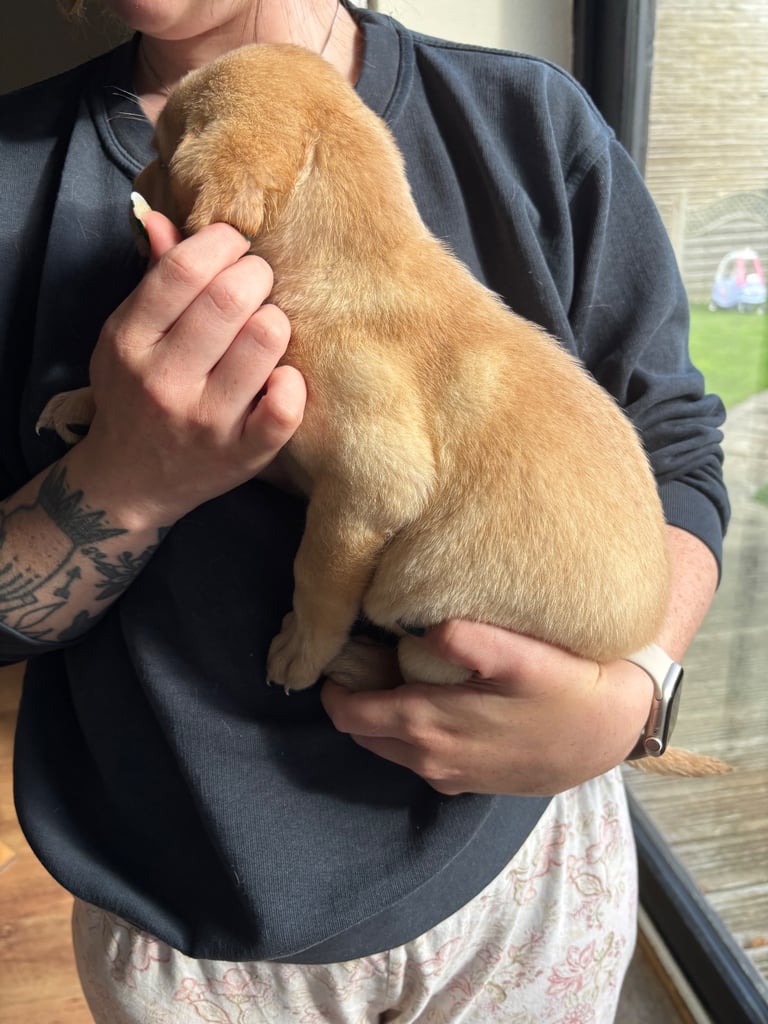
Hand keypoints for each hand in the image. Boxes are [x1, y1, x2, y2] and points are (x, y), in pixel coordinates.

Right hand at [65, 211, 305, 528]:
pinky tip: (281, 376)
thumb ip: (152, 279)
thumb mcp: (126, 337)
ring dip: (276, 320)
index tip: (234, 245)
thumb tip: (163, 218)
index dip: (223, 242)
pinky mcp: (243, 454)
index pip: (186, 269)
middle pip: (232, 298)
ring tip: (266, 326)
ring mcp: (206, 420)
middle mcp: (165, 379)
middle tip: (257, 283)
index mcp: (132, 340)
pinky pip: (285, 408)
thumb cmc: (134, 396)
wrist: (130, 482)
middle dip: (257, 274)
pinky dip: (293, 382)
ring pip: (265, 340)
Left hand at [321, 620, 653, 795]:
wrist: (612, 733)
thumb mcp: (523, 656)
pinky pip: (419, 759)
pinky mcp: (470, 783)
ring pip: (390, 748)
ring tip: (393, 672)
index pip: (351, 714)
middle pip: (364, 733)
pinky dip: (408, 733)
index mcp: (429, 727)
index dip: (335, 685)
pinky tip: (431, 701)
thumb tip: (422, 624)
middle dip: (353, 698)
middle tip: (364, 656)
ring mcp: (450, 777)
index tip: (339, 653)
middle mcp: (430, 760)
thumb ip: (468, 639)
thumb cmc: (567, 688)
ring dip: (381, 715)